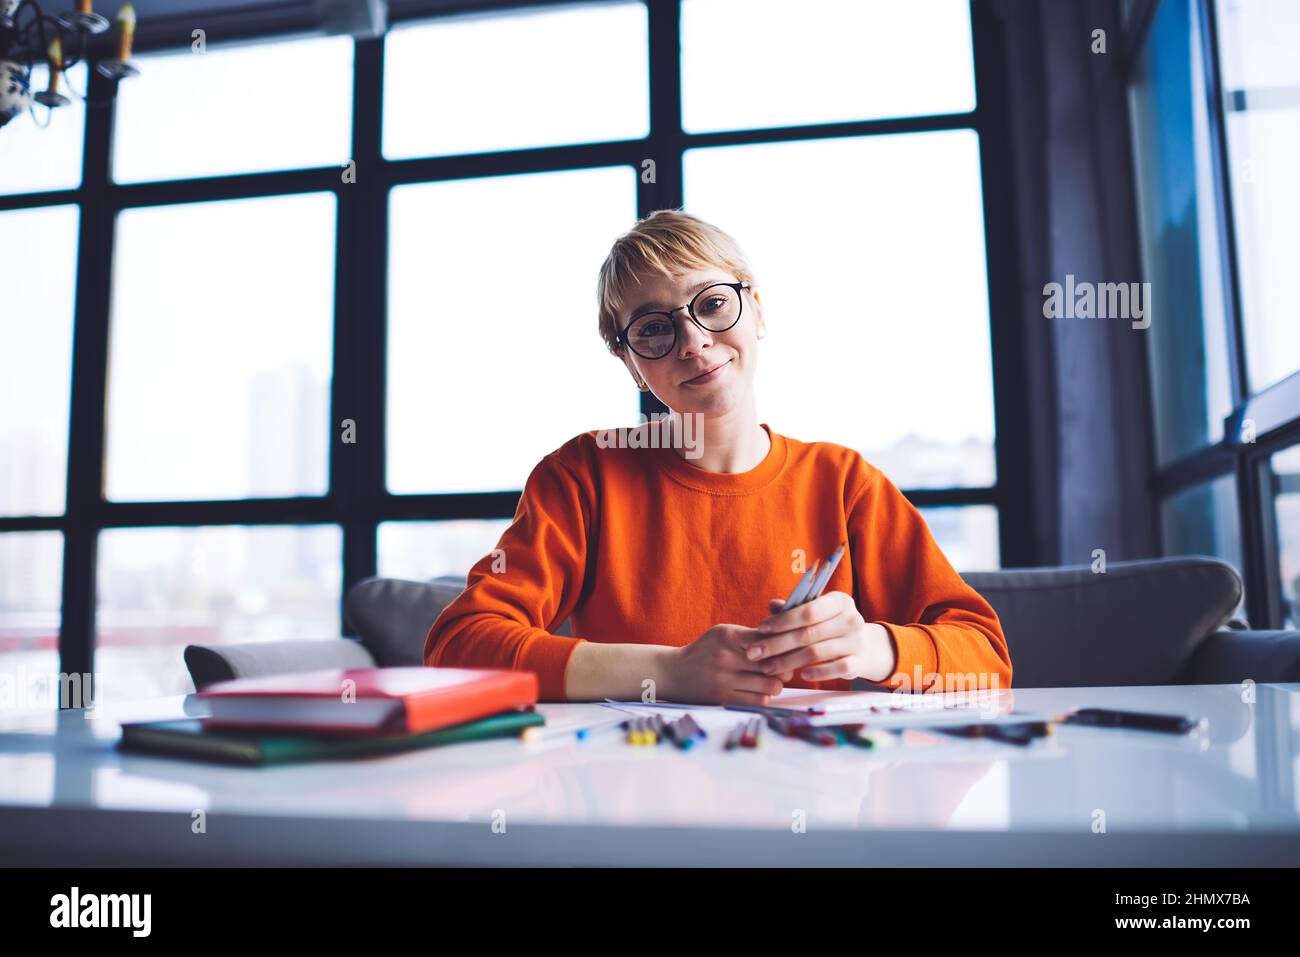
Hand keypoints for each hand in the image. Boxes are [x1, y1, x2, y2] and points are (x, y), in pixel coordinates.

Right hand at [664, 623, 786, 705]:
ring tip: (770, 682)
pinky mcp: (724, 698)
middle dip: (783, 668)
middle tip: (782, 670)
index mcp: (728, 635)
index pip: (768, 639)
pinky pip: (759, 701)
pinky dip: (764, 698)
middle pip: (774, 664)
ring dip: (775, 685)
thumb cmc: (707, 651)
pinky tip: (758, 692)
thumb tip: (786, 640)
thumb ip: (751, 635)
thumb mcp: (724, 633)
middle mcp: (726, 656)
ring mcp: (724, 679)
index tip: (783, 651)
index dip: (782, 647)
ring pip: (771, 685)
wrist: (676, 672)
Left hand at [744, 592, 895, 682]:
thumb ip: (792, 609)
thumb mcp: (814, 613)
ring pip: (817, 653)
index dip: (782, 621)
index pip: (808, 611)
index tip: (760, 629)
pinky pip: (836, 669)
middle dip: (777, 645)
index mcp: (840, 601)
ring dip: (788, 662)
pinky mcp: (858, 662)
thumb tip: (772, 606)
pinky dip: (818, 673)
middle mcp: (852, 619)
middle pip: (808, 634)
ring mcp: (857, 642)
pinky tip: (801, 674)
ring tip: (768, 668)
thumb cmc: (828, 625)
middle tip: (754, 654)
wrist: (862, 645)